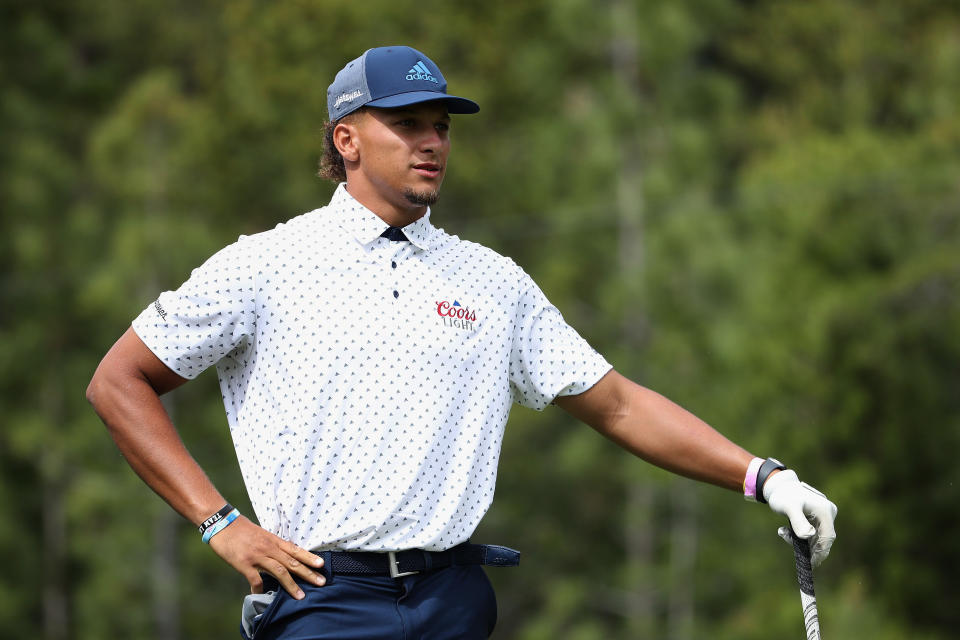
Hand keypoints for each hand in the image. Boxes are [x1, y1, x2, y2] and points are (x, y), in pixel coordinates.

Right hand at [208, 515, 324, 598]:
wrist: (222, 523)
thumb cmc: (241, 530)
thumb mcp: (261, 534)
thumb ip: (272, 546)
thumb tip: (283, 556)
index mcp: (273, 540)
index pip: (295, 550)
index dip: (309, 557)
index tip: (322, 564)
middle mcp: (269, 548)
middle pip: (292, 562)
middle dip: (308, 573)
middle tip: (322, 582)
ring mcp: (257, 556)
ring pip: (279, 571)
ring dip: (291, 585)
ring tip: (301, 596)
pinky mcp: (244, 563)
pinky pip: (255, 579)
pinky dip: (260, 589)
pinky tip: (262, 595)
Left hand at [763, 470, 836, 566]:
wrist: (778, 486)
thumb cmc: (783, 495)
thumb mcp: (789, 507)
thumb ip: (798, 521)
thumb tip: (809, 536)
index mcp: (825, 511)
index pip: (828, 537)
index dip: (820, 552)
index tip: (811, 563)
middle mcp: (828, 513)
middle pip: (822, 538)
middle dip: (808, 546)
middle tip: (790, 544)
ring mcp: (823, 516)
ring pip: (816, 536)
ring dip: (800, 540)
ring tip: (783, 533)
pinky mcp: (817, 518)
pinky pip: (811, 532)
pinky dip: (799, 535)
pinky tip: (784, 531)